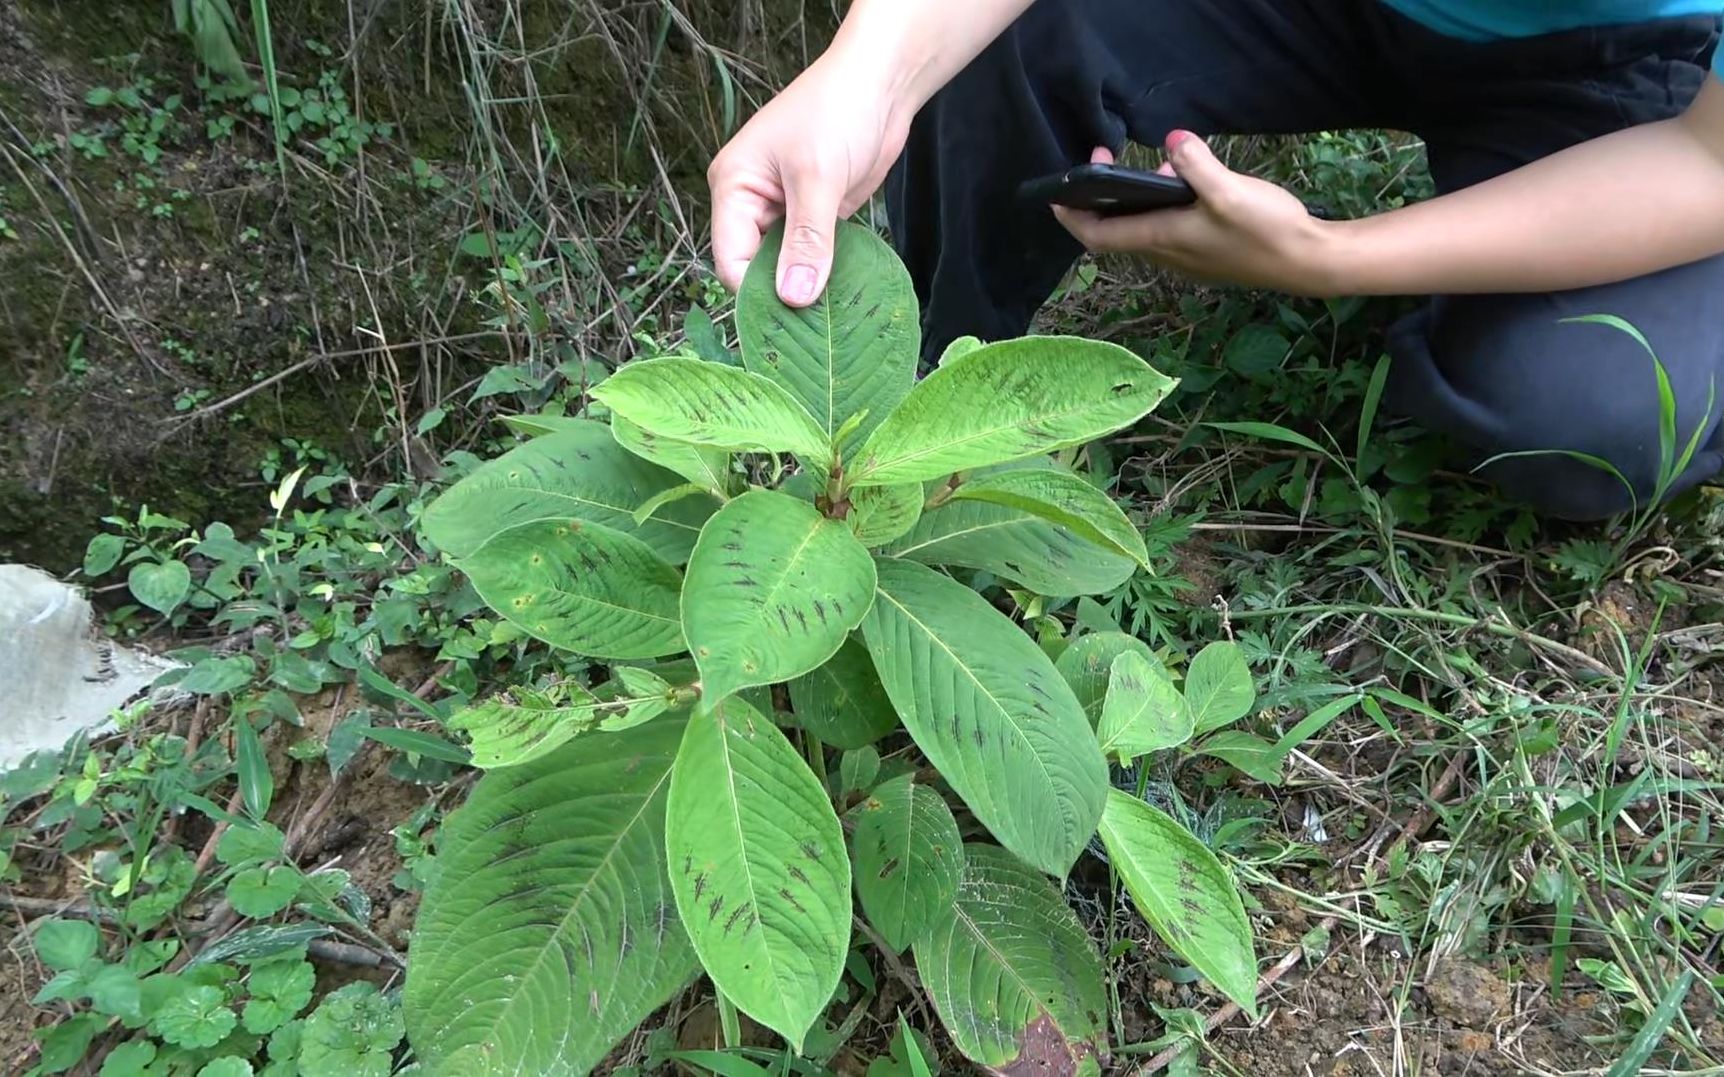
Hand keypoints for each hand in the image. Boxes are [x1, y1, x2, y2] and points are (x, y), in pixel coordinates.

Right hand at [707, 53, 910, 306]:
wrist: (881, 83)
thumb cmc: (838, 111)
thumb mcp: (818, 178)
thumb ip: (807, 241)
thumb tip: (794, 298)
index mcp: (733, 188)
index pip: (731, 260)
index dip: (759, 292)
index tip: (794, 318)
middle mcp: (751, 203)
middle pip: (756, 268)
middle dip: (785, 292)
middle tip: (820, 321)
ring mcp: (784, 211)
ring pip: (786, 267)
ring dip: (809, 284)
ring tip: (836, 309)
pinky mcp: (814, 216)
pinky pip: (813, 256)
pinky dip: (827, 272)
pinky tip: (846, 289)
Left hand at [1054, 136, 1340, 296]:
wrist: (1308, 263)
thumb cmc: (1267, 231)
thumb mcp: (1230, 191)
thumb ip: (1197, 165)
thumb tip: (1171, 142)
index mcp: (1163, 239)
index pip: (1097, 235)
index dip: (1070, 217)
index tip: (1054, 194)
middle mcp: (1167, 254)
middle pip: (1116, 231)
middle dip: (1100, 197)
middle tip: (1105, 158)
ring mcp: (1186, 258)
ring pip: (1144, 228)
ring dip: (1137, 200)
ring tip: (1157, 168)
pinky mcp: (1205, 254)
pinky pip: (1167, 230)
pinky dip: (1161, 207)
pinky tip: (1187, 186)